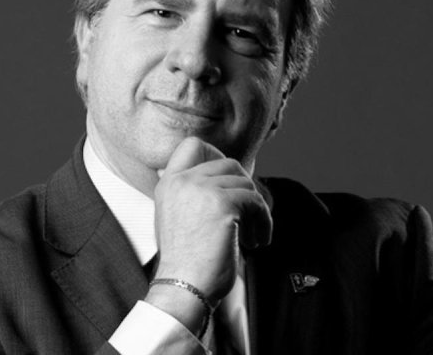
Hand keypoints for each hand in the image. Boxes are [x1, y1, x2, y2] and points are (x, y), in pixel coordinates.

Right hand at [152, 136, 271, 302]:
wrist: (184, 287)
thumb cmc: (185, 261)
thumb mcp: (174, 217)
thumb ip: (188, 193)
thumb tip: (215, 176)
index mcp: (169, 183)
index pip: (192, 144)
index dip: (215, 154)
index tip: (226, 182)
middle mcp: (183, 181)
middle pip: (229, 164)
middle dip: (244, 189)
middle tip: (246, 215)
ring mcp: (202, 189)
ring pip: (246, 183)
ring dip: (256, 210)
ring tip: (251, 234)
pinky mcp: (223, 204)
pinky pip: (256, 201)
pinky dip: (263, 221)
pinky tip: (256, 241)